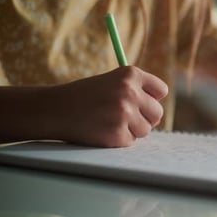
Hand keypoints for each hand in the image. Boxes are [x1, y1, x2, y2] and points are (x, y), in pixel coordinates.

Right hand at [48, 66, 167, 146]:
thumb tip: (158, 111)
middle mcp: (130, 91)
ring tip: (109, 122)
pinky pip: (131, 141)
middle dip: (145, 118)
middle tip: (125, 117)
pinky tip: (102, 130)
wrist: (54, 110)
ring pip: (146, 129)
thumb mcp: (111, 82)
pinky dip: (119, 139)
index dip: (152, 98)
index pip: (161, 90)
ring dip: (132, 130)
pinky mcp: (118, 133)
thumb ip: (135, 90)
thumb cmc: (85, 96)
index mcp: (130, 74)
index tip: (141, 102)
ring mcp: (124, 113)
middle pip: (158, 113)